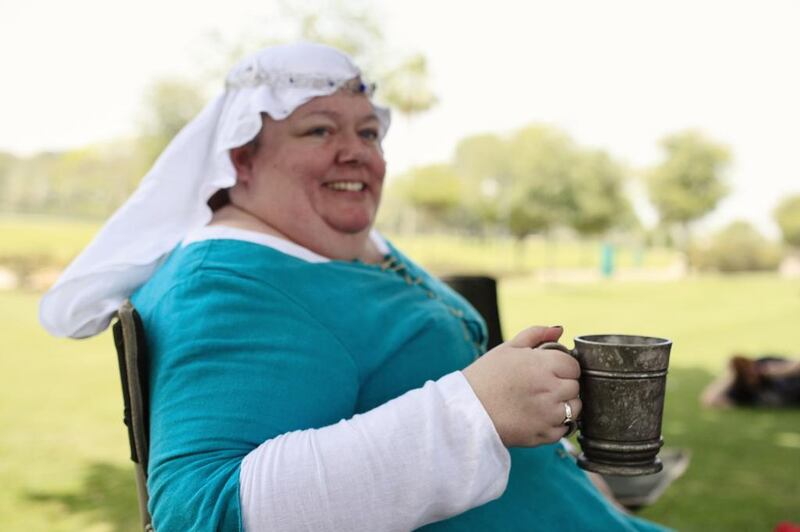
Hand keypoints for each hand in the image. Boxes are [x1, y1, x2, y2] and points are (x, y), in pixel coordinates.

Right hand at [462, 326, 581, 447]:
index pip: (573, 366)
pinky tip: (536, 417)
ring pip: (574, 409)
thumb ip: (536, 334)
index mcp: (544, 365)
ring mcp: (549, 414)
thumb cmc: (485, 377)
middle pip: (575, 387)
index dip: (562, 367)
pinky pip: (564, 429)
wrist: (467, 411)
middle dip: (563, 385)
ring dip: (564, 405)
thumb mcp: (507, 348)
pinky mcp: (544, 435)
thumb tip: (559, 330)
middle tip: (542, 387)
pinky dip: (555, 424)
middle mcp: (551, 389)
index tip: (549, 371)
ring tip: (541, 403)